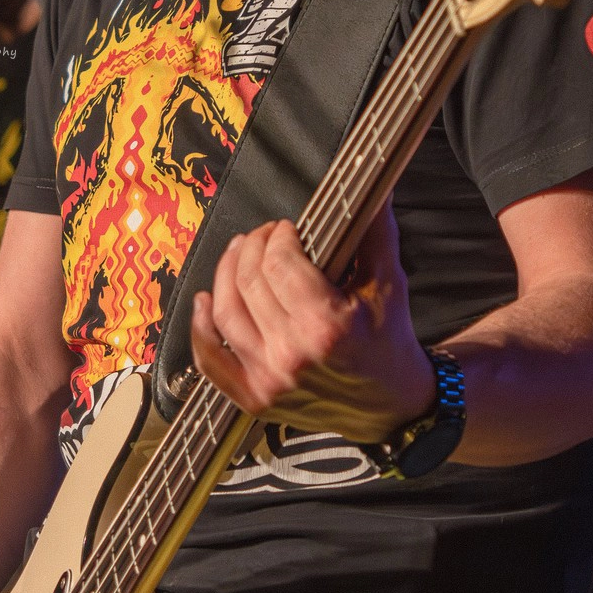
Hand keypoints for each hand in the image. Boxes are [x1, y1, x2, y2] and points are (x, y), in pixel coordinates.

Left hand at [189, 209, 434, 441]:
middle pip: (249, 282)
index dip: (278, 237)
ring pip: (225, 312)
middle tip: (264, 237)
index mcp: (328, 326)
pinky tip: (205, 301)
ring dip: (225, 274)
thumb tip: (373, 186)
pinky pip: (210, 360)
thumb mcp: (388, 283)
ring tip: (239, 255)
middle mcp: (293, 354)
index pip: (280, 263)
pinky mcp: (255, 398)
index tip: (287, 229)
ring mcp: (269, 379)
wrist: (392, 406)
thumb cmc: (390, 341)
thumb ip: (375, 230)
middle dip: (253, 247)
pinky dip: (200, 327)